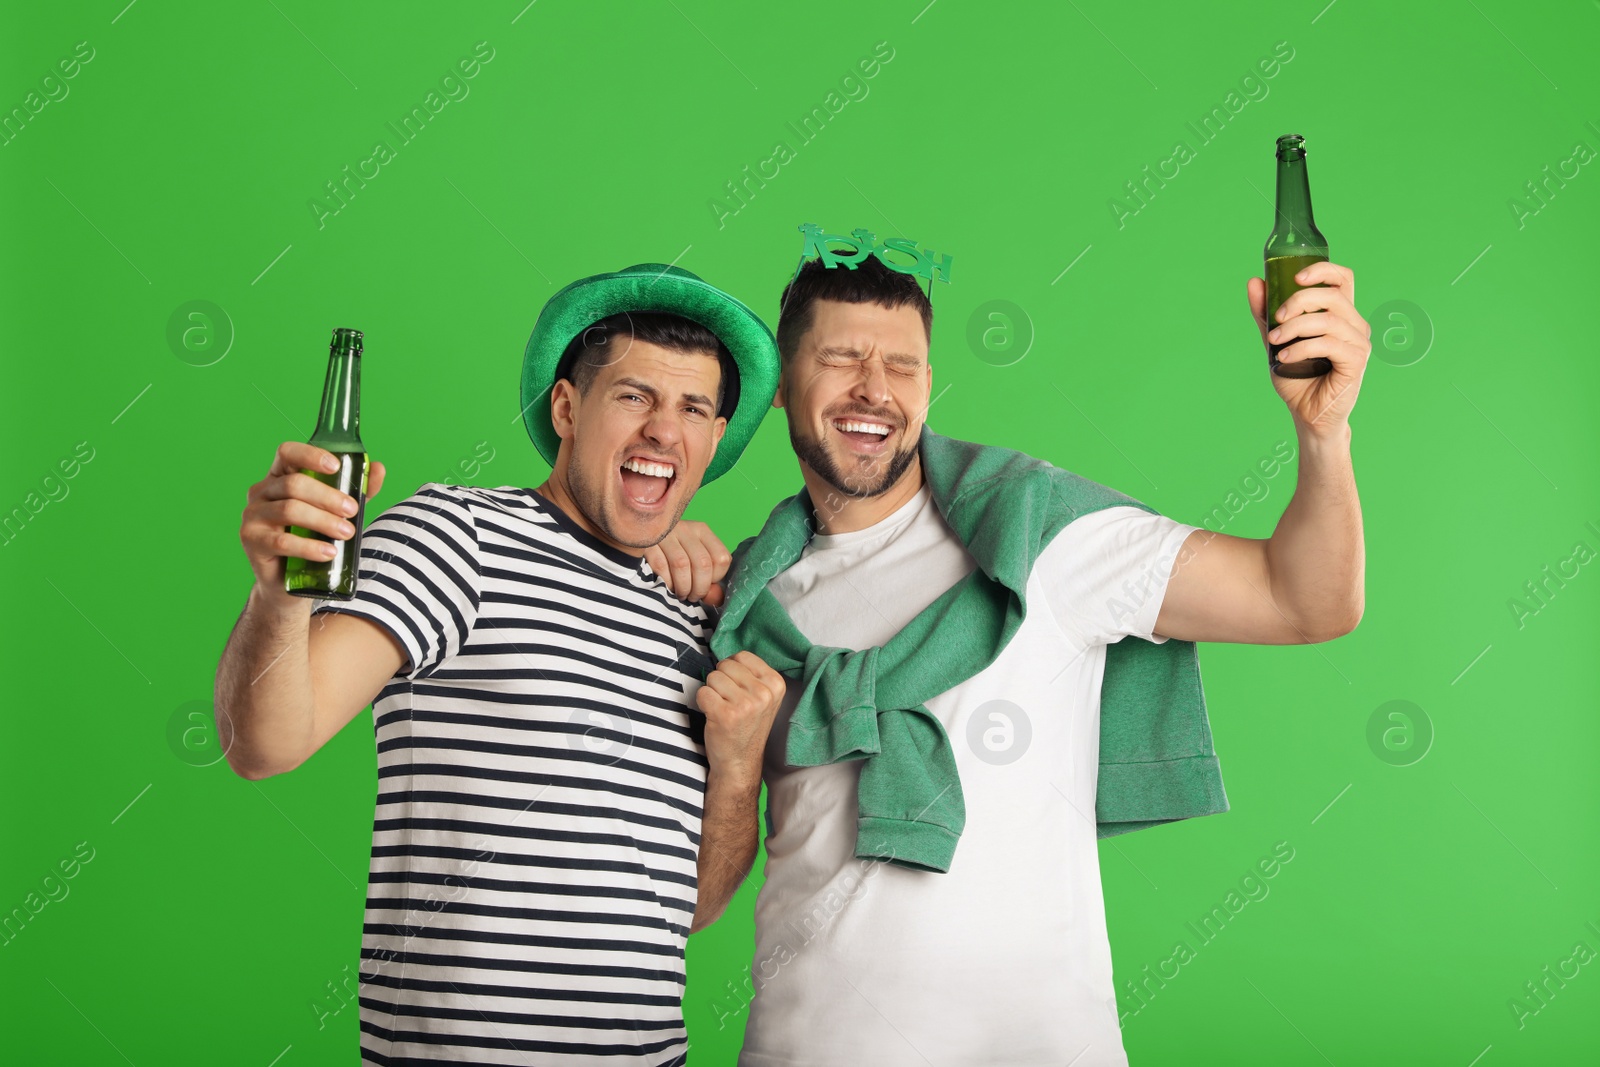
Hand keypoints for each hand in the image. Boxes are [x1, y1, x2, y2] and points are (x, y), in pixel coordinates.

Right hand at [240, 442, 385, 600]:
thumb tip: (378, 468)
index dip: (310, 455)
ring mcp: (253, 515)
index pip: (287, 453)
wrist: (287, 581)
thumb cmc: (313, 537)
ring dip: (323, 521)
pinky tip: (329, 553)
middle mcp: (261, 492)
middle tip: (353, 511)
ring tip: (347, 533)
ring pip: (289, 510)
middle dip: (328, 496)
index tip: (336, 467)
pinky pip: (282, 541)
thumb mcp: (338, 511)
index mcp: (280, 477)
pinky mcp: (251, 540)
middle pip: (294, 483)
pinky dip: (309, 547)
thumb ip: (358, 490)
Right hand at [645, 519, 731, 606]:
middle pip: (703, 563)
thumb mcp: (693, 562)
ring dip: (683, 587)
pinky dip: (667, 583)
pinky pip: (661, 566)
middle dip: (699, 588)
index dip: (716, 578)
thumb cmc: (671, 556)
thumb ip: (709, 581)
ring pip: (682, 565)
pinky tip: (667, 587)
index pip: (721, 558)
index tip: (707, 585)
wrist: (637, 537)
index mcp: (702, 531)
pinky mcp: (647, 542)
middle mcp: (685, 529)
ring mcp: (665, 534)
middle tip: (692, 597)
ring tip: (681, 594)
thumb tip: (718, 598)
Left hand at [696, 650, 784, 783]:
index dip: (733, 672)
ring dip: (712, 693)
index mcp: (776, 683)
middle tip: (730, 703)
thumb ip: (752, 675)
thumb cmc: (747, 727)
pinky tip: (714, 717)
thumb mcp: (763, 698)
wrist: (739, 762)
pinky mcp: (725, 715)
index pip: (742, 656)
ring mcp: (745, 705)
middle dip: (722, 681)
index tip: (739, 691)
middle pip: (725, 665)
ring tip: (723, 710)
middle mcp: (763, 693)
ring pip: (712, 677)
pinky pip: (702, 692)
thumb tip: (727, 654)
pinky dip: (702, 703)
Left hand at [1246, 261, 1371, 433]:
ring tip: (1275, 342)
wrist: (1307, 414)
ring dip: (1295, 328)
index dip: (1322, 270)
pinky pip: (1328, 344)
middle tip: (1276, 318)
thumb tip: (1255, 281)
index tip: (1295, 277)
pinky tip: (1285, 358)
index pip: (1343, 278)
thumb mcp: (1277, 341)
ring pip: (1328, 320)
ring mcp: (1359, 342)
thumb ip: (1266, 314)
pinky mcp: (1356, 361)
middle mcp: (1355, 324)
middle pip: (1332, 295)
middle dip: (1299, 301)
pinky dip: (1301, 347)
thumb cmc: (1297, 378)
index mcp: (1340, 314)